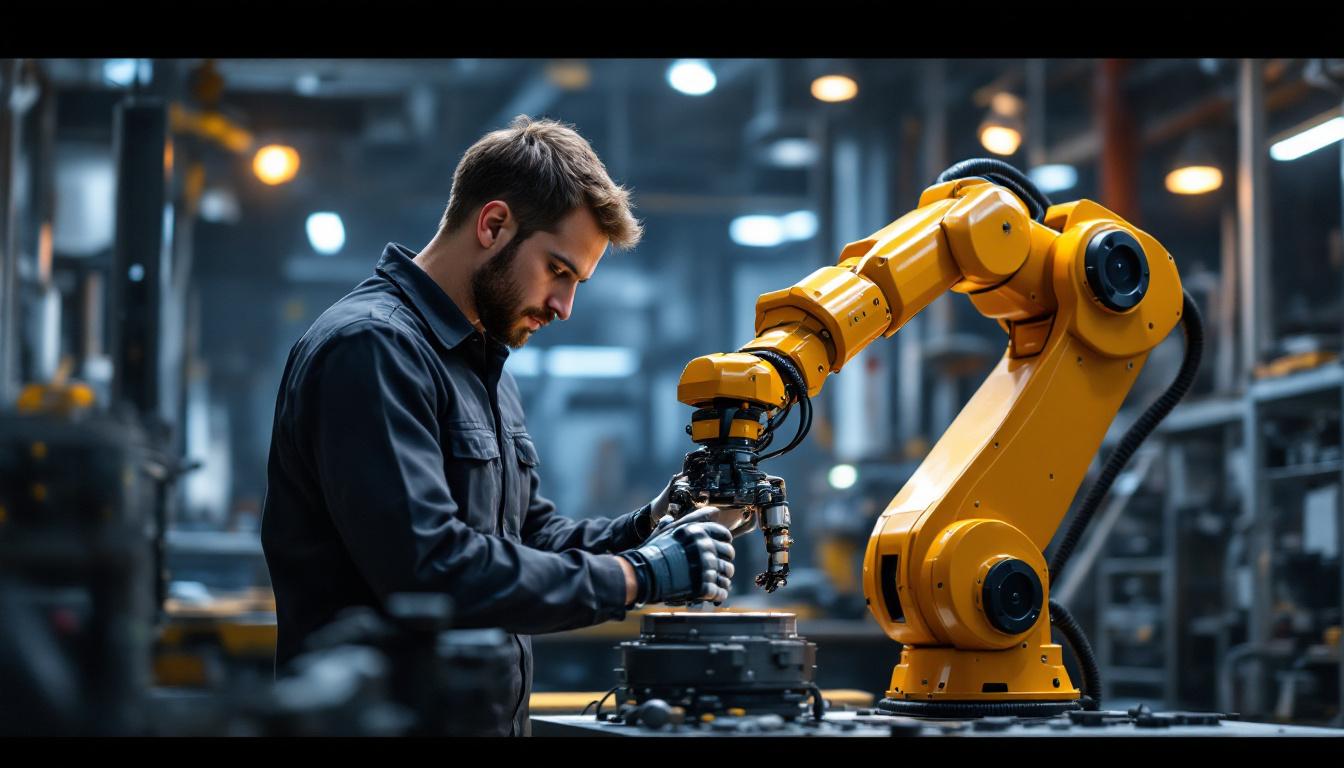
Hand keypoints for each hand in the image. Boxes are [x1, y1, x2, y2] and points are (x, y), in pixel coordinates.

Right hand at [619, 508, 734, 604]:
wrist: (642, 575)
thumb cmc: (651, 554)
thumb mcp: (661, 533)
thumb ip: (670, 525)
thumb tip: (669, 517)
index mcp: (697, 532)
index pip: (724, 534)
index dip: (725, 542)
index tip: (722, 550)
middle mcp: (704, 546)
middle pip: (729, 554)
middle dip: (724, 561)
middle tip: (718, 569)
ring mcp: (705, 566)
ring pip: (727, 573)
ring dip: (722, 579)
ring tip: (716, 583)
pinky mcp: (703, 586)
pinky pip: (721, 591)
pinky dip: (718, 595)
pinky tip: (713, 596)